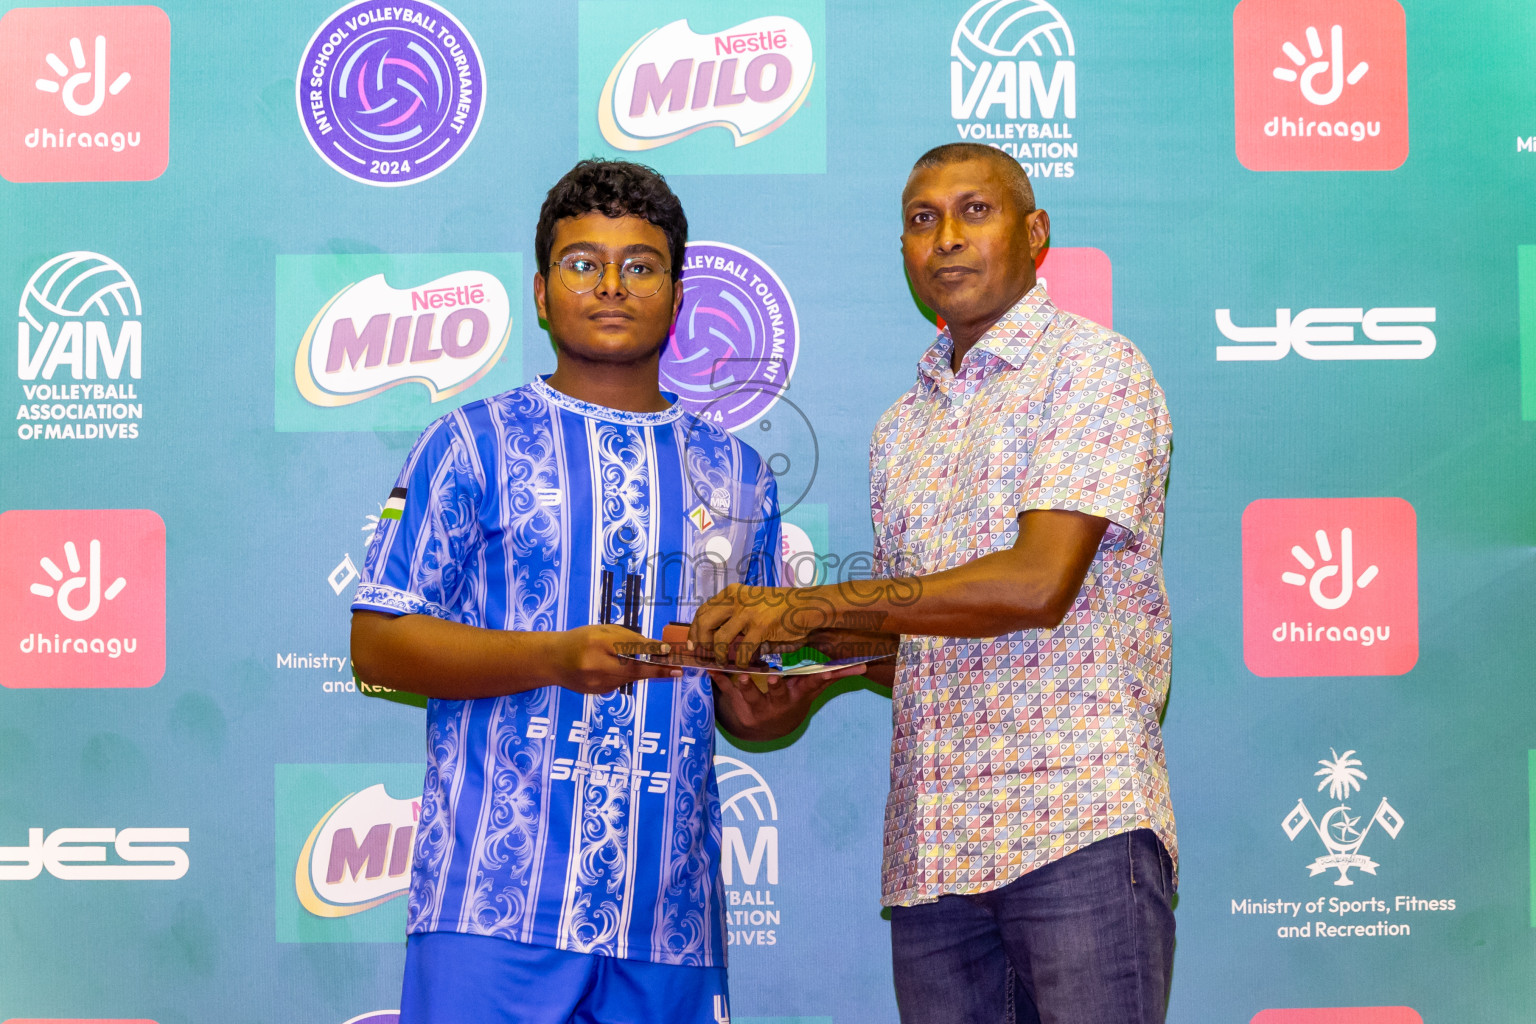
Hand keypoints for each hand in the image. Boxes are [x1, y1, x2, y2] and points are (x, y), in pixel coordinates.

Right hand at [553, 624, 680, 694]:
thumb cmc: (581, 640)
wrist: (553, 660)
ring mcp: (595, 683)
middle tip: (678, 670)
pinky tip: (623, 669)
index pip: (627, 646)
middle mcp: (594, 665)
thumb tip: (657, 648)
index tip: (667, 651)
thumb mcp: (603, 632)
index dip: (650, 649)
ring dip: (645, 672)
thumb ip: (628, 639)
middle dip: (656, 669)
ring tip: (664, 667)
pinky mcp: (598, 692)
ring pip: (629, 678)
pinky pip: (621, 683)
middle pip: (632, 669)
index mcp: (596, 643)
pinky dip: (629, 676)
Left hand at [689, 584, 836, 668]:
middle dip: (699, 642)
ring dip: (719, 654)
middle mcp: (737, 599)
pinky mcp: (761, 627)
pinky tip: (746, 664)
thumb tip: (714, 638)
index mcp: (733, 592)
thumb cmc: (781, 607)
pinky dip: (742, 661)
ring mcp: (748, 612)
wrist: (807, 606)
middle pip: (704, 622)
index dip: (695, 629)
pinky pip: (743, 650)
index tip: (693, 642)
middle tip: (701, 654)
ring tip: (723, 661)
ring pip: (720, 639)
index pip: (703, 610)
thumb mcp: (752, 603)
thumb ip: (734, 616)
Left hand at [711, 662, 867, 741]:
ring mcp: (755, 705)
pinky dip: (717, 680)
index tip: (816, 672)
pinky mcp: (735, 702)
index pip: (808, 686)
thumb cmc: (791, 699)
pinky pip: (724, 689)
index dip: (814, 679)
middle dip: (774, 686)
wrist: (766, 728)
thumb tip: (865, 666)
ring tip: (736, 673)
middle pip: (775, 693)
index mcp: (795, 696)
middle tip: (771, 677)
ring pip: (748, 694)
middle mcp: (776, 703)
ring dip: (742, 683)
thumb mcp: (810, 689)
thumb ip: (835, 675)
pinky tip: (708, 668)